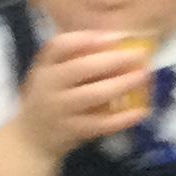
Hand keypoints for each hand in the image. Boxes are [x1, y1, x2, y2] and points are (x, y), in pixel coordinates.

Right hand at [15, 30, 153, 161]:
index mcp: (45, 66)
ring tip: (144, 76)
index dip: (87, 39)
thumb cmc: (50, 97)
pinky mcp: (72, 132)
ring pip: (92, 96)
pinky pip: (100, 125)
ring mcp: (60, 110)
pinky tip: (141, 111)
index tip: (114, 36)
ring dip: (120, 84)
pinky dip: (122, 118)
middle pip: (79, 68)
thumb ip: (75, 58)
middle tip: (139, 54)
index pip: (59, 46)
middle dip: (112, 59)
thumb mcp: (52, 73)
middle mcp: (49, 86)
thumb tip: (118, 40)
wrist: (31, 138)